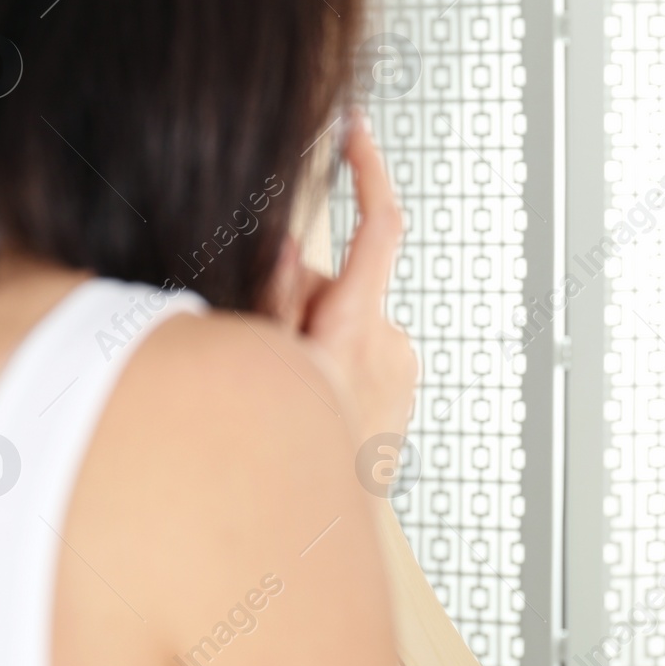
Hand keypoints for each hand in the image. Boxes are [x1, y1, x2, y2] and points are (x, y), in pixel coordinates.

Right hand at [258, 107, 419, 443]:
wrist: (322, 533)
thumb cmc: (283, 459)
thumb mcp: (261, 372)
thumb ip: (273, 303)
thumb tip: (286, 243)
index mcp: (356, 331)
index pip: (378, 230)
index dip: (369, 172)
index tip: (356, 132)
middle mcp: (390, 342)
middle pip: (333, 280)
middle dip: (294, 297)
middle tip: (265, 346)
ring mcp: (401, 366)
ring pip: (341, 314)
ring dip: (311, 332)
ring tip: (291, 384)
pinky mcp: (403, 383)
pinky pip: (359, 344)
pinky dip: (333, 354)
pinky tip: (317, 394)